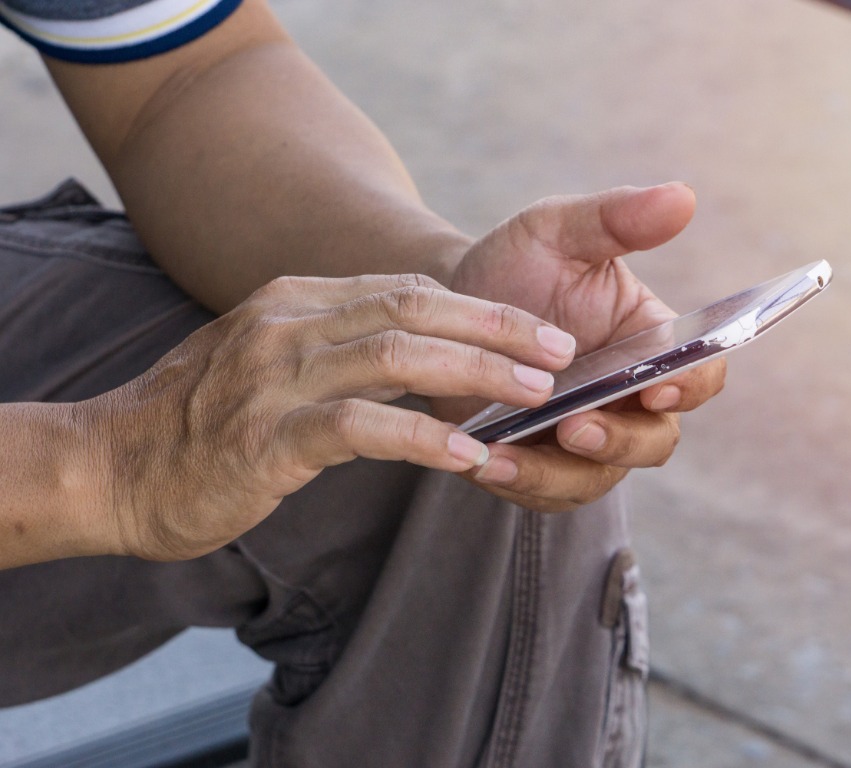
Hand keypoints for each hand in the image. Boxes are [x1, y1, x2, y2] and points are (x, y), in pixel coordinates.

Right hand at [84, 274, 575, 560]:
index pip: (406, 288)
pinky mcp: (265, 437)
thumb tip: (423, 353)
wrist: (112, 466)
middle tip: (559, 353)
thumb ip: (338, 347)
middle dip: (497, 328)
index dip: (481, 309)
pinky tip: (467, 455)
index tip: (539, 331)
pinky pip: (359, 427)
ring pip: (396, 355)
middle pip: (413, 308)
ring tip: (533, 397)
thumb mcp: (272, 359)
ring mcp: (274, 376)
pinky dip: (421, 437)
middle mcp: (287, 322)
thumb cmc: (203, 419)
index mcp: (295, 297)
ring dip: (476, 372)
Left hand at [443, 183, 726, 511]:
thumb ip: (614, 218)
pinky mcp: (540, 463)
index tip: (659, 385)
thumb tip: (682, 197)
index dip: (692, 385)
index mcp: (648, 343)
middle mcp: (627, 399)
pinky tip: (481, 460)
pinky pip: (544, 490)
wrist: (445, 304)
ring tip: (508, 452)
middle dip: (622, 441)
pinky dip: (518, 481)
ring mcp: (586, 438)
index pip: (701, 373)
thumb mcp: (555, 230)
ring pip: (598, 477)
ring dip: (559, 472)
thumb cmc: (514, 265)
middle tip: (576, 426)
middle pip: (656, 440)